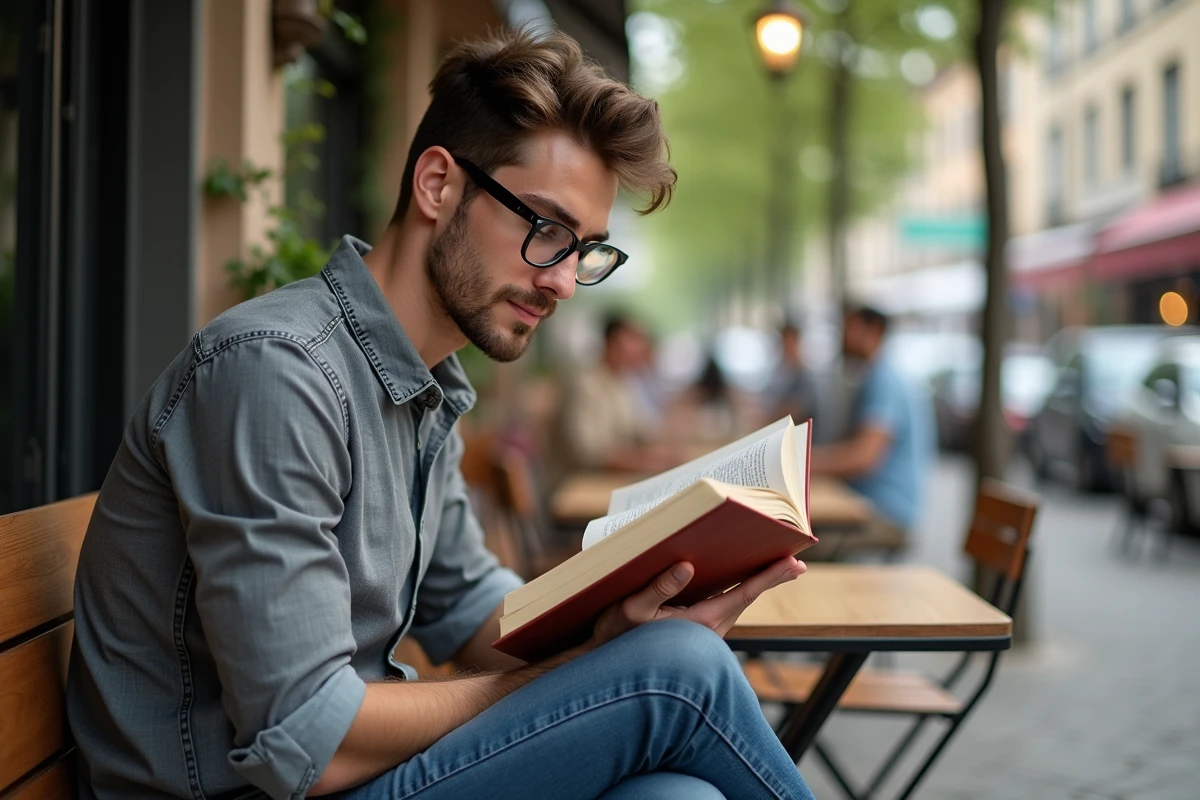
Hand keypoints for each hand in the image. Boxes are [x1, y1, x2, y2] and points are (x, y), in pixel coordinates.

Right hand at [588, 556, 806, 647]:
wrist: (611, 672)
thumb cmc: (617, 637)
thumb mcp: (632, 609)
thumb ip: (660, 587)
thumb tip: (686, 566)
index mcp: (701, 621)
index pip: (744, 593)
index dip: (770, 576)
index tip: (794, 564)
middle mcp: (710, 630)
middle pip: (747, 597)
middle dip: (770, 578)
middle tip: (796, 563)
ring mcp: (707, 634)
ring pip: (737, 604)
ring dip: (755, 585)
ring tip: (775, 567)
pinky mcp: (700, 634)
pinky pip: (726, 608)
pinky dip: (739, 592)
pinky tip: (739, 581)